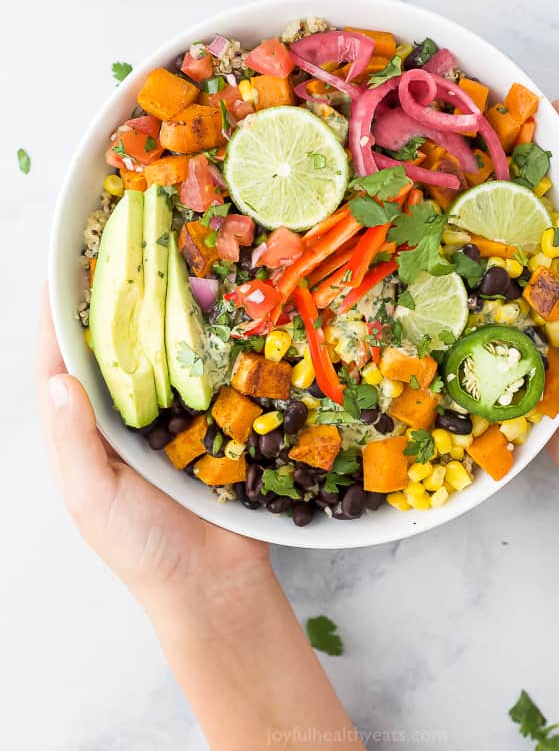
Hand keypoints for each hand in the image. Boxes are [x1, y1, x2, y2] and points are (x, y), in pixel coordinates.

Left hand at [38, 287, 363, 750]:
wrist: (214, 583)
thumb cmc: (143, 548)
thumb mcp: (94, 500)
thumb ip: (74, 444)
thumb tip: (59, 381)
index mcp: (84, 432)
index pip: (60, 364)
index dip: (58, 317)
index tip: (64, 270)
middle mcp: (122, 414)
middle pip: (112, 346)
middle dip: (117, 301)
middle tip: (130, 254)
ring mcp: (168, 414)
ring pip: (160, 351)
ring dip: (166, 313)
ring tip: (177, 270)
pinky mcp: (209, 419)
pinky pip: (205, 373)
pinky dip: (210, 342)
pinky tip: (222, 313)